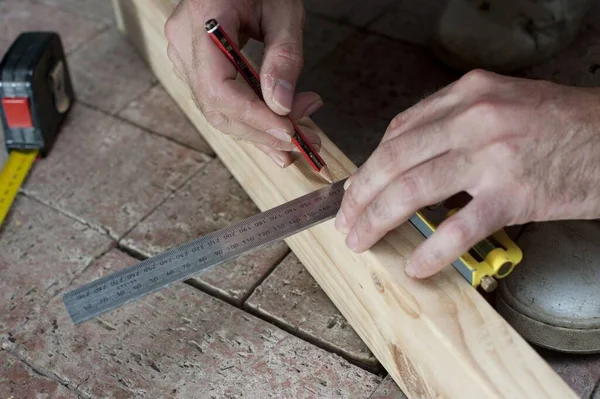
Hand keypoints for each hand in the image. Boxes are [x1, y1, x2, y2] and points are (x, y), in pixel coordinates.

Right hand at [164, 0, 322, 166]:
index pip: (218, 88)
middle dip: (263, 130)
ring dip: (259, 130)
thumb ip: (284, 56)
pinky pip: (218, 100)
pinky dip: (248, 118)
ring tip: (299, 135)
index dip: (254, 117)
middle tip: (305, 137)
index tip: (289, 132)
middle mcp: (183, 40)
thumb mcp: (284, 10)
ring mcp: (183, 53)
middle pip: (217, 106)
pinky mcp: (193, 64)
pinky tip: (274, 131)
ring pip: (217, 110)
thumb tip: (282, 106)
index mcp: (202, 18)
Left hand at [334, 69, 599, 278]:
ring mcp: (492, 156)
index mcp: (467, 94)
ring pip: (413, 189)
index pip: (399, 131)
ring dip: (378, 219)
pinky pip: (458, 227)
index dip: (370, 163)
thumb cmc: (560, 124)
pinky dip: (431, 250)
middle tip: (345, 219)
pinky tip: (416, 266)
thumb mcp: (501, 104)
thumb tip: (407, 158)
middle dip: (360, 194)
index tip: (356, 187)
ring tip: (361, 240)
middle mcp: (474, 119)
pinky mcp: (514, 194)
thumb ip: (453, 123)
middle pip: (394, 159)